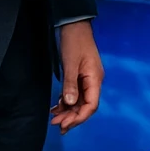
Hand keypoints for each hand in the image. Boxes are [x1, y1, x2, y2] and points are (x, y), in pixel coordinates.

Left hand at [49, 20, 102, 134]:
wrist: (74, 26)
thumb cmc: (75, 42)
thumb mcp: (70, 63)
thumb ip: (70, 84)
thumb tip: (70, 104)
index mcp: (95, 79)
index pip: (91, 105)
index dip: (79, 117)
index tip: (64, 124)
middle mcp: (93, 81)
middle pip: (85, 106)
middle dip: (72, 117)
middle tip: (56, 124)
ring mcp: (87, 79)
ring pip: (79, 102)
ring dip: (68, 111)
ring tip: (54, 118)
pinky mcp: (80, 77)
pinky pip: (75, 94)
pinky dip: (67, 102)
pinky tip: (57, 106)